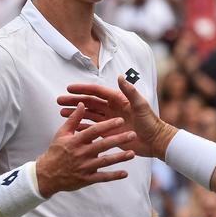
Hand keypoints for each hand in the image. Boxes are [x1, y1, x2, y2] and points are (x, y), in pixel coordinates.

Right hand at [36, 103, 135, 197]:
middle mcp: (81, 153)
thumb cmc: (56, 151)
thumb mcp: (62, 133)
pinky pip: (102, 177)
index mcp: (76, 140)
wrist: (46, 176)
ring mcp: (84, 167)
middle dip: (118, 139)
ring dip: (119, 158)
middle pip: (103, 145)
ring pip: (105, 161)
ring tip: (132, 153)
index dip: (107, 125)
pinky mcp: (86, 179)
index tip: (120, 119)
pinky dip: (114, 176)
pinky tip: (125, 173)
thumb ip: (74, 119)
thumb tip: (82, 103)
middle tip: (132, 134)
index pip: (94, 130)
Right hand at [57, 76, 177, 158]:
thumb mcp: (140, 105)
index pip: (97, 92)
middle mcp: (112, 108)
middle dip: (74, 101)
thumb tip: (120, 76)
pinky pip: (93, 128)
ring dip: (76, 113)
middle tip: (59, 101)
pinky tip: (72, 128)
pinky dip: (83, 127)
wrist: (156, 140)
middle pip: (90, 103)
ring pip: (89, 115)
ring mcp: (110, 120)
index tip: (69, 88)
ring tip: (61, 113)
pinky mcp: (109, 132)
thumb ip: (130, 91)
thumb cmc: (151, 122)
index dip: (83, 89)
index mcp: (118, 99)